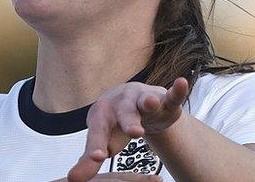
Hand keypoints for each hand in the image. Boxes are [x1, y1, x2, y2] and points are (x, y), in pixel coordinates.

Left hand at [67, 78, 188, 181]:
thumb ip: (90, 159)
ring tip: (150, 103)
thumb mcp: (104, 141)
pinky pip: (171, 96)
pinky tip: (182, 83)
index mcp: (102, 114)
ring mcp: (143, 99)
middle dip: (128, 121)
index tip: (97, 157)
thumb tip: (73, 180)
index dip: (97, 144)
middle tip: (134, 132)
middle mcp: (121, 103)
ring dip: (148, 102)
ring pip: (146, 101)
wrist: (138, 104)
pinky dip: (177, 91)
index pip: (98, 131)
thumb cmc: (116, 124)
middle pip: (123, 112)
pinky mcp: (164, 101)